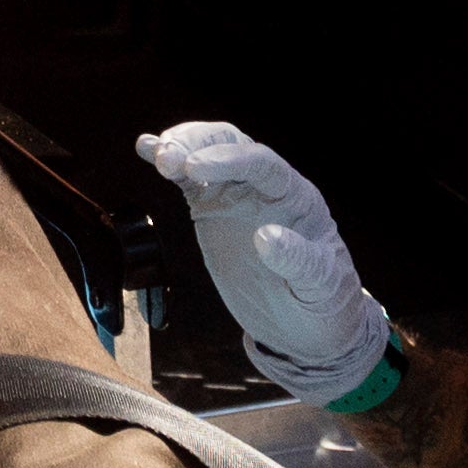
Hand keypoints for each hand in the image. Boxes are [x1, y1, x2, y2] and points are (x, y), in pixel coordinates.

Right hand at [134, 119, 393, 404]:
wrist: (305, 323)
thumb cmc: (322, 300)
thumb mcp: (321, 287)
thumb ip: (299, 261)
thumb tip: (266, 237)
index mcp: (295, 198)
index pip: (262, 164)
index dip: (228, 160)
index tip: (196, 168)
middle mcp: (265, 188)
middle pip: (231, 144)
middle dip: (198, 144)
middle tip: (168, 158)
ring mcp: (237, 196)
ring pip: (207, 153)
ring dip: (181, 147)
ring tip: (157, 155)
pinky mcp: (213, 210)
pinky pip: (189, 180)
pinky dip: (170, 164)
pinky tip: (145, 148)